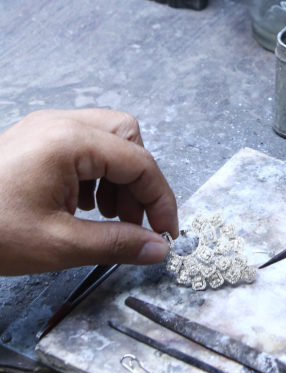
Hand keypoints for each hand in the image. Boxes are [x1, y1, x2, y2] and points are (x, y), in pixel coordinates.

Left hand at [0, 109, 178, 273]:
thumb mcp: (57, 245)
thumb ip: (115, 244)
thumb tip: (155, 249)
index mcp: (69, 141)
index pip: (139, 162)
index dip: (160, 199)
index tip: (166, 232)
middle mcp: (60, 123)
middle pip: (127, 135)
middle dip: (139, 178)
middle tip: (134, 220)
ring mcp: (44, 127)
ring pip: (106, 137)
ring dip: (117, 175)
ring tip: (107, 217)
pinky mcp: (33, 138)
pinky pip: (81, 143)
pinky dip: (94, 170)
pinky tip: (82, 205)